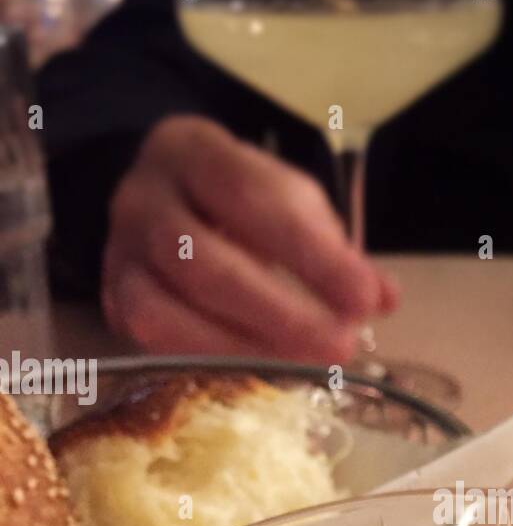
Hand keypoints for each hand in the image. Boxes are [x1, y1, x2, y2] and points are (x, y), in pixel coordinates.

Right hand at [102, 116, 397, 361]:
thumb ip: (334, 251)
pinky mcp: (114, 300)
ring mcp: (120, 253)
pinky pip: (149, 340)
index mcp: (195, 153)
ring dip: (241, 347)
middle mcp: (144, 199)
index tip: (365, 299)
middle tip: (340, 346)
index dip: (312, 255)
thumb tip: (385, 299)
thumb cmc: (241, 203)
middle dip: (281, 314)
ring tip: (304, 370)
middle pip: (206, 263)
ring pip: (165, 310)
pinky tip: (257, 372)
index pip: (252, 199)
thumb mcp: (293, 206)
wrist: (168, 197)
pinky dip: (206, 359)